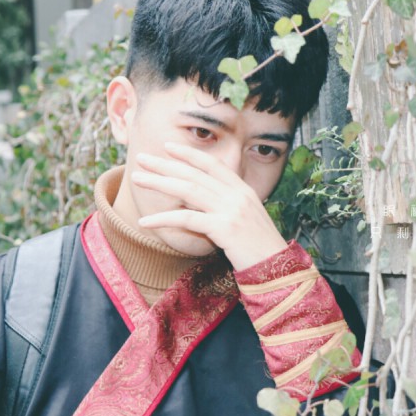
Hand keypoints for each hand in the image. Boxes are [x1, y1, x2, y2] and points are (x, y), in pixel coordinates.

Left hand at [132, 142, 287, 270]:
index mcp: (243, 190)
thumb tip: (195, 201)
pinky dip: (163, 218)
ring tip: (137, 179)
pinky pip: (187, 219)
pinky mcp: (224, 228)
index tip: (168, 146)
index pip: (212, 164)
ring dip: (159, 183)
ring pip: (187, 190)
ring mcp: (231, 210)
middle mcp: (237, 195)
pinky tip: (145, 221)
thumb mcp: (245, 219)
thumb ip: (225, 206)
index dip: (189, 154)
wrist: (277, 269)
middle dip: (165, 164)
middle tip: (141, 158)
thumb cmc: (259, 248)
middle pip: (194, 174)